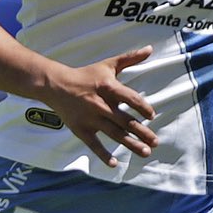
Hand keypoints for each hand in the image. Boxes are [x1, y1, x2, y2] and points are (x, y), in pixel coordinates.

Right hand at [40, 47, 157, 167]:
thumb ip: (130, 58)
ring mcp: (90, 118)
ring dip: (131, 144)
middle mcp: (100, 104)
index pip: (130, 98)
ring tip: (146, 152)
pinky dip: (103, 154)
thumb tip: (150, 48)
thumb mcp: (108, 65)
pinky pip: (93, 144)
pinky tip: (114, 164)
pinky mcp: (81, 129)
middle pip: (125, 120)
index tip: (151, 116)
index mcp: (108, 87)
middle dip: (141, 132)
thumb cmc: (86, 75)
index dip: (142, 108)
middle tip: (155, 142)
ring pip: (114, 134)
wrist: (56, 85)